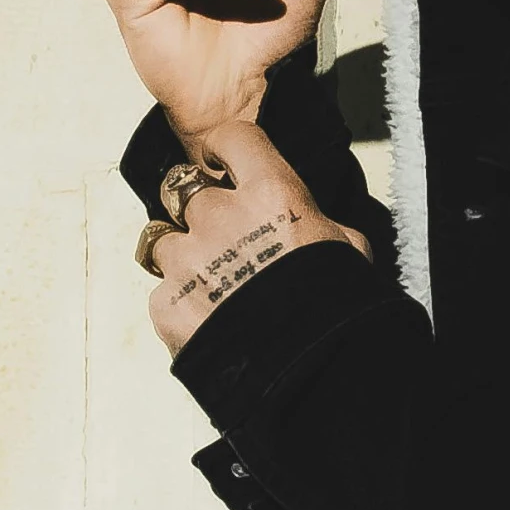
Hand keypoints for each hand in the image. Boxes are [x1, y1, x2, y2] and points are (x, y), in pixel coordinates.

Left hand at [145, 120, 370, 355]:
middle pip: (188, 192)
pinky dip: (179, 303)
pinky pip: (161, 291)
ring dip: (185, 258)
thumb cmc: (335, 307)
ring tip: (214, 288)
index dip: (226, 148)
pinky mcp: (165, 304)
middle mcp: (220, 217)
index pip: (233, 137)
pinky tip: (208, 321)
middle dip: (202, 212)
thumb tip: (310, 221)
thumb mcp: (347, 250)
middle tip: (224, 240)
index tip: (224, 161)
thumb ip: (316, 223)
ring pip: (165, 240)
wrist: (308, 373)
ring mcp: (187, 260)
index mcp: (271, 194)